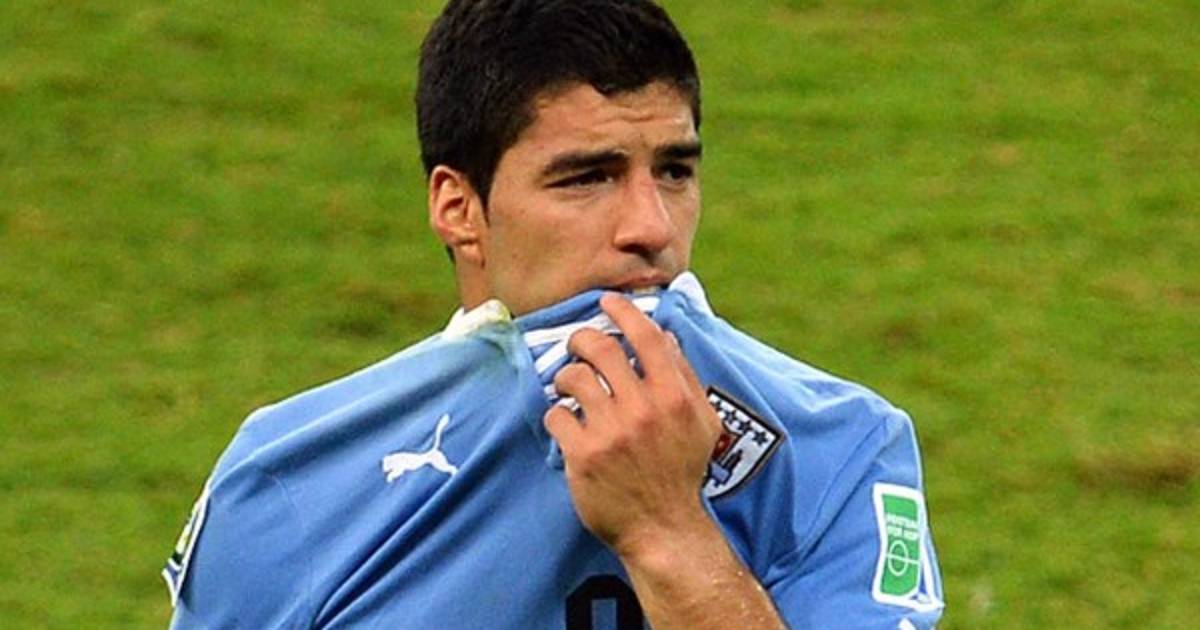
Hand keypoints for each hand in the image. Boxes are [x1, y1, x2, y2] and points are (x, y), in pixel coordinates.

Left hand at [543, 293, 722, 558]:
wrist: (663, 528)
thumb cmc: (680, 472)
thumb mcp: (701, 423)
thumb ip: (683, 377)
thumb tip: (664, 335)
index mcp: (674, 397)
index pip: (646, 337)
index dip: (623, 312)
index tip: (608, 302)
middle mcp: (644, 410)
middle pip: (602, 349)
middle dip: (583, 340)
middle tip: (579, 347)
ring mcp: (612, 432)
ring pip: (574, 378)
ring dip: (566, 377)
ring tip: (569, 387)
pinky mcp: (584, 455)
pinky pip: (557, 415)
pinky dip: (557, 416)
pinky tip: (566, 424)